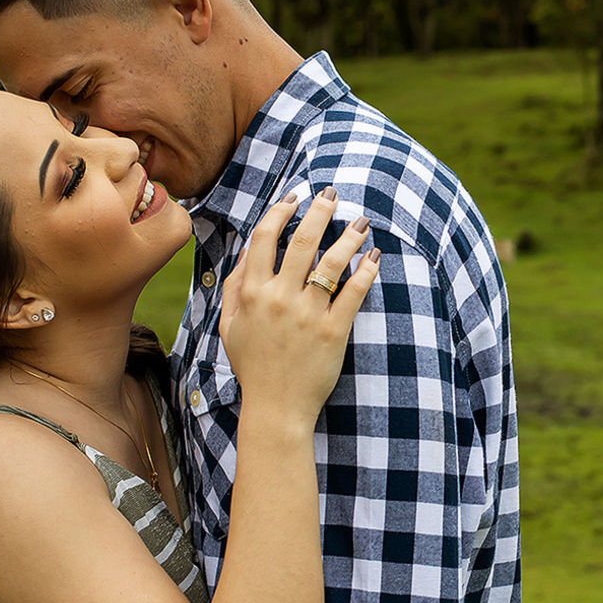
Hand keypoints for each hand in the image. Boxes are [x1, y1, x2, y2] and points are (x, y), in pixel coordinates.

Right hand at [219, 188, 379, 426]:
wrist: (276, 407)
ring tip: (362, 223)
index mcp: (252, 293)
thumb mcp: (229, 326)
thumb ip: (234, 287)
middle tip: (333, 194)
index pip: (264, 239)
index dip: (280, 211)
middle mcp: (279, 299)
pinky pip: (354, 293)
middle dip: (320, 211)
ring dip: (349, 236)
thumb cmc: (253, 366)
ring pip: (332, 263)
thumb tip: (247, 253)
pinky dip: (366, 271)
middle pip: (302, 241)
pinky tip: (374, 257)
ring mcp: (308, 314)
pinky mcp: (334, 331)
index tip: (295, 197)